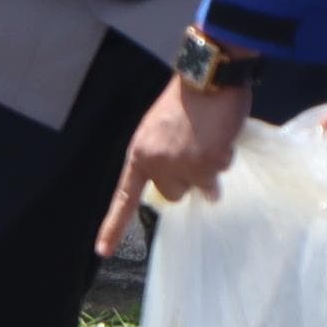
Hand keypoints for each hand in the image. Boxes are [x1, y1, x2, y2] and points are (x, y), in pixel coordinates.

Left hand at [97, 73, 249, 256]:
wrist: (207, 76)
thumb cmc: (185, 99)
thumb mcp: (158, 129)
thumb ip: (163, 157)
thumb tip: (190, 187)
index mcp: (139, 154)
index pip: (124, 196)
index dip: (114, 226)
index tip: (103, 251)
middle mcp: (157, 164)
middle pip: (172, 194)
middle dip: (186, 179)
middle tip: (195, 150)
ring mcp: (182, 166)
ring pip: (198, 188)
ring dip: (208, 171)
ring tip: (210, 140)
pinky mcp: (207, 164)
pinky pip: (219, 173)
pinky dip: (224, 158)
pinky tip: (221, 136)